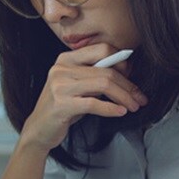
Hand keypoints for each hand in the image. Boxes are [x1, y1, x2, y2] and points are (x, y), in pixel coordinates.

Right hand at [21, 43, 147, 152]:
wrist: (39, 129)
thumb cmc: (63, 107)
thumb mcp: (77, 85)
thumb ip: (95, 75)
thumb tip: (127, 69)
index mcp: (66, 58)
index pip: (102, 49)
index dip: (122, 62)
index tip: (132, 77)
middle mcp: (61, 68)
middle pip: (106, 70)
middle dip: (128, 85)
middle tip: (139, 98)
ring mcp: (60, 86)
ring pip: (103, 84)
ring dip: (124, 97)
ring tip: (133, 106)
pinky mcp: (62, 104)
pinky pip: (94, 104)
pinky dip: (111, 109)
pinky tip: (120, 112)